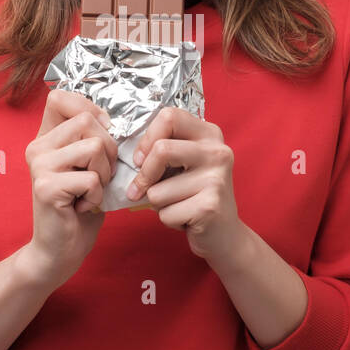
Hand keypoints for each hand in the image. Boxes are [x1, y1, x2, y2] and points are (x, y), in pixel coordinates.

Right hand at [23, 89, 117, 286]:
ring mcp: (39, 166)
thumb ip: (91, 139)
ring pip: (94, 147)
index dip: (90, 110)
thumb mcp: (87, 166)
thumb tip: (114, 119)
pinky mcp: (46, 187)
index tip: (99, 137)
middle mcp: (37, 147)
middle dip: (108, 150)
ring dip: (104, 174)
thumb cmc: (79, 207)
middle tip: (98, 177)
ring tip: (90, 192)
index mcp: (45, 138)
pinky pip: (92, 178)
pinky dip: (98, 196)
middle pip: (89, 121)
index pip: (61, 97)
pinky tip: (83, 207)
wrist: (59, 251)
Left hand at [125, 106, 240, 258]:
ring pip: (157, 190)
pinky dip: (167, 220)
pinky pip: (165, 213)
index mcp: (209, 134)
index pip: (169, 116)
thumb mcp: (182, 164)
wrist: (224, 233)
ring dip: (157, 204)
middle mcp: (218, 152)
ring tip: (177, 204)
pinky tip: (186, 218)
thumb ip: (162, 150)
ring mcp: (217, 179)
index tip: (140, 159)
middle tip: (139, 190)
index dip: (146, 138)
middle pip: (162, 150)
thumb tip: (124, 153)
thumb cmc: (194, 194)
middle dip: (143, 175)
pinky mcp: (210, 206)